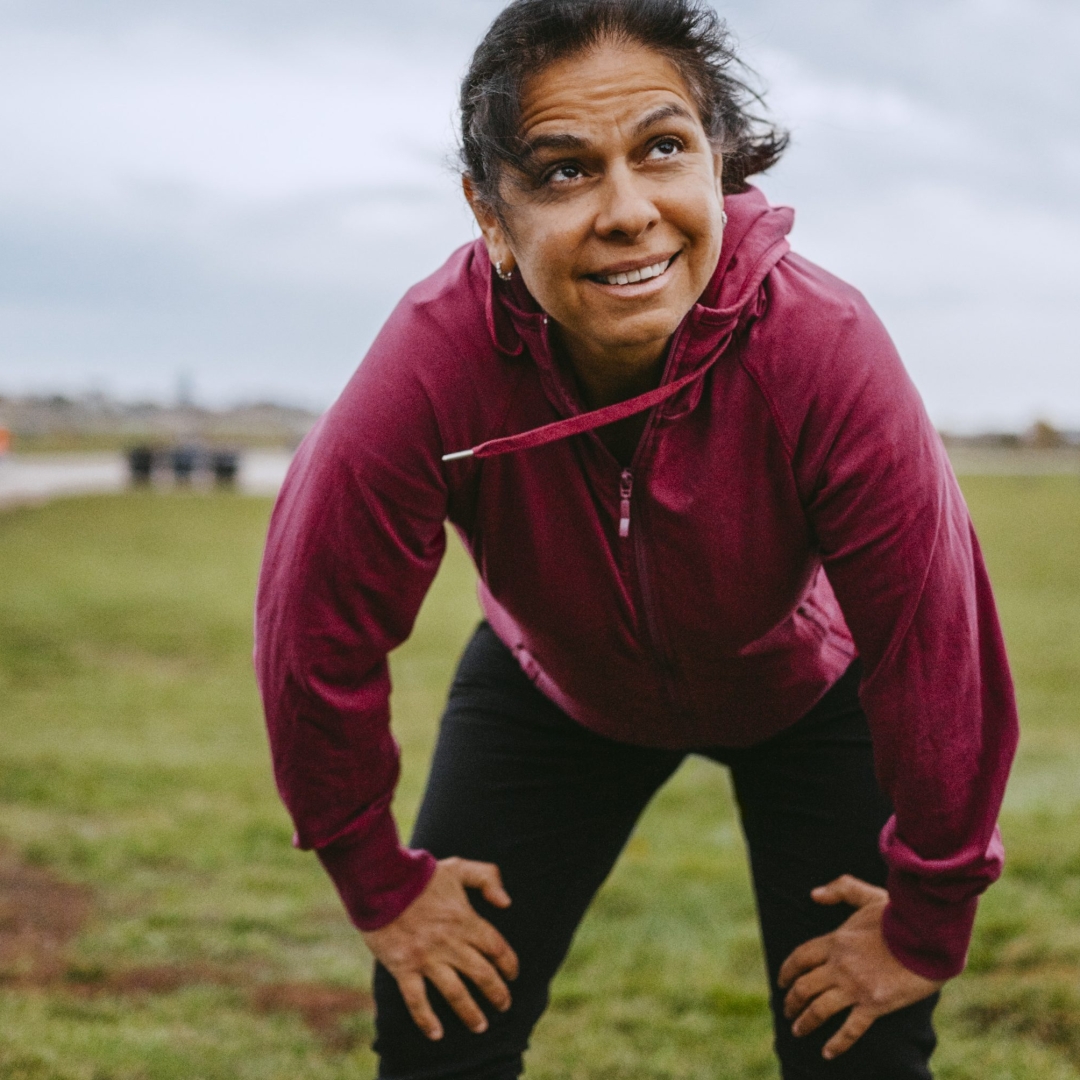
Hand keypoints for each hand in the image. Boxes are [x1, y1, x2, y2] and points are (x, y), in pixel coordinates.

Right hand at [361, 857, 518, 1040]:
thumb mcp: (458, 867)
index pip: (496, 947)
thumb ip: (487, 878)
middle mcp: (450, 942)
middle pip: (482, 974)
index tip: (513, 975)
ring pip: (455, 992)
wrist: (381, 880)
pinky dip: (426, 1020)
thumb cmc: (421, 874)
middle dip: (497, 993)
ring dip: (470, 1012)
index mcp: (465, 919)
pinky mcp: (403, 967)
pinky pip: (417, 999)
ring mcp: (426, 957)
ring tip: (480, 1026)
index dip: (509, 963)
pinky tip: (436, 1034)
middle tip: (504, 1006)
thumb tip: (507, 903)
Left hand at [778, 875, 943, 1059]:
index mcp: (836, 940)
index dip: (787, 970)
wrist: (928, 936)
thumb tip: (814, 894)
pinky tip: (826, 1053)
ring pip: (820, 1009)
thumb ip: (841, 889)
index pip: (801, 957)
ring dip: (805, 1021)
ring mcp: (855, 987)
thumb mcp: (869, 895)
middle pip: (805, 986)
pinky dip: (837, 1043)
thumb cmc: (901, 914)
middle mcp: (839, 965)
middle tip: (787, 1010)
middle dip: (792, 1000)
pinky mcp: (875, 1005)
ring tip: (797, 1030)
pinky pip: (850, 1029)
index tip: (781, 982)